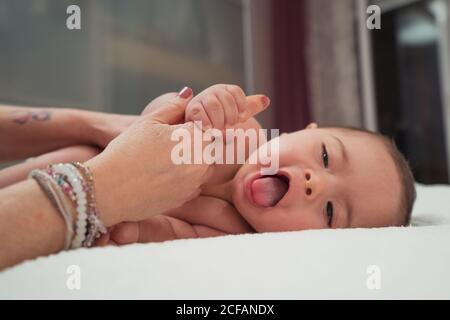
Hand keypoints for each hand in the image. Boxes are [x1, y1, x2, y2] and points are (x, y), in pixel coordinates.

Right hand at [85, 88, 210, 225]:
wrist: (110, 190)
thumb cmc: (127, 152)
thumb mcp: (148, 122)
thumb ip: (173, 106)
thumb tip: (188, 93)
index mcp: (194, 138)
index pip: (210, 125)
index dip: (195, 125)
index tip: (179, 128)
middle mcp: (201, 162)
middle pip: (211, 146)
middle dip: (197, 142)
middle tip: (169, 145)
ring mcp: (196, 182)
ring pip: (205, 166)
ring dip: (193, 160)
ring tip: (164, 159)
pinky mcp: (188, 198)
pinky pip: (195, 183)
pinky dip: (185, 177)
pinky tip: (163, 174)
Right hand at [184, 84, 269, 129]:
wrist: (202, 137)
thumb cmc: (221, 124)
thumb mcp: (237, 114)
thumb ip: (250, 107)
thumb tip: (266, 100)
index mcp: (224, 91)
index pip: (235, 91)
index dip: (241, 105)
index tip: (241, 117)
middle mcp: (212, 93)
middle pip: (225, 97)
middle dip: (230, 115)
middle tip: (228, 126)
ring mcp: (200, 101)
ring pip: (214, 105)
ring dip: (219, 120)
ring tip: (219, 130)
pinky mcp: (191, 111)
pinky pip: (200, 113)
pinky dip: (207, 123)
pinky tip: (210, 130)